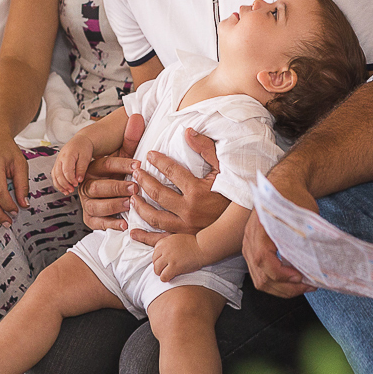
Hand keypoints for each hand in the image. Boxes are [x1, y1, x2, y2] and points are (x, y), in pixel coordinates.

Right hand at [53, 134, 96, 195]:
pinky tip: (64, 188)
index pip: (66, 170)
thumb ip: (82, 168)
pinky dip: (58, 183)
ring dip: (60, 185)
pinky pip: (55, 175)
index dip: (70, 179)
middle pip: (58, 174)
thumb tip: (79, 180)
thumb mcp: (86, 157)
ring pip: (54, 176)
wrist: (81, 141)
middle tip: (72, 190)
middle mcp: (60, 159)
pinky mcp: (57, 165)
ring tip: (67, 192)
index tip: (76, 184)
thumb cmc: (84, 147)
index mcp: (67, 155)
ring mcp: (57, 162)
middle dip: (64, 184)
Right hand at [80, 114, 144, 230]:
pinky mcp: (91, 217)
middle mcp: (87, 184)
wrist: (117, 191)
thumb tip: (137, 116)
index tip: (139, 165)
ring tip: (129, 204)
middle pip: (96, 186)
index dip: (121, 165)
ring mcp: (87, 202)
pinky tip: (124, 223)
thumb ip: (131, 138)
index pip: (105, 164)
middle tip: (134, 187)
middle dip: (116, 186)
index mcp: (94, 167)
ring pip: (94, 205)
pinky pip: (96, 223)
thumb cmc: (123, 171)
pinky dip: (109, 224)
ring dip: (113, 205)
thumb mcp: (127, 154)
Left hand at [127, 128, 226, 242]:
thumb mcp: (223, 169)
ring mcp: (185, 228)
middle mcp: (189, 210)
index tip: (149, 155)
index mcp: (197, 191)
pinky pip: (159, 240)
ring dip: (140, 206)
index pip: (172, 172)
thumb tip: (188, 132)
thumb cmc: (232, 195)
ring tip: (132, 196)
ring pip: (155, 217)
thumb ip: (206, 149)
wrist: (240, 226)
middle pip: (158, 193)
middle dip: (144, 181)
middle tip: (135, 173)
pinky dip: (144, 237)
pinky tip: (133, 231)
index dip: (158, 161)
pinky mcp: (183, 241)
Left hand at [151, 233, 205, 280]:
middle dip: (159, 266)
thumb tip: (163, 253)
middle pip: (154, 261)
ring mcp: (169, 257)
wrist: (203, 247)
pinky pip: (163, 276)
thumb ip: (169, 244)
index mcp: (165, 241)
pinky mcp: (174, 266)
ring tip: (166, 274)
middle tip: (164, 269)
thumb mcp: (178, 238)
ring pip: (156, 269)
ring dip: (160, 273)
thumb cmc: (194, 244)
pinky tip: (170, 278)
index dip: (159, 258)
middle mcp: (165, 248)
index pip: (155, 252)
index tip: (164, 262)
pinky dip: (165, 278)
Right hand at [244, 168, 318, 297]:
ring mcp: (248, 245)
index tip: (302, 277)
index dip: (283, 276)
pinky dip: (275, 281)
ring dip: (280, 288)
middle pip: (261, 277)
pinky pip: (259, 273)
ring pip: (259, 280)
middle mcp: (250, 239)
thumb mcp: (304, 217)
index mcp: (261, 229)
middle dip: (285, 288)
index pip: (265, 262)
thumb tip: (315, 267)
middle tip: (307, 286)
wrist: (282, 183)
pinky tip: (291, 278)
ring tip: (301, 285)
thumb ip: (305, 240)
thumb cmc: (294, 197)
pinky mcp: (252, 249)